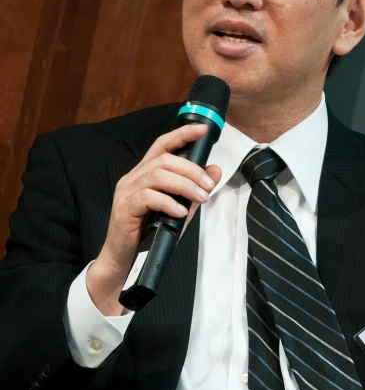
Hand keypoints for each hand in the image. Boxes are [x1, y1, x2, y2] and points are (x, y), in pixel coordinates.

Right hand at [87, 123, 220, 314]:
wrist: (124, 260)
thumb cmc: (150, 233)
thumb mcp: (180, 208)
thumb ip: (195, 189)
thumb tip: (215, 170)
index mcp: (144, 173)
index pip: (162, 145)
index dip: (182, 134)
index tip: (203, 129)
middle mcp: (133, 177)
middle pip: (164, 159)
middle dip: (191, 169)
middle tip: (208, 186)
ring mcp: (126, 192)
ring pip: (157, 175)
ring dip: (184, 185)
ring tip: (200, 198)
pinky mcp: (123, 209)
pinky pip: (148, 198)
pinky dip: (168, 203)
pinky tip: (180, 213)